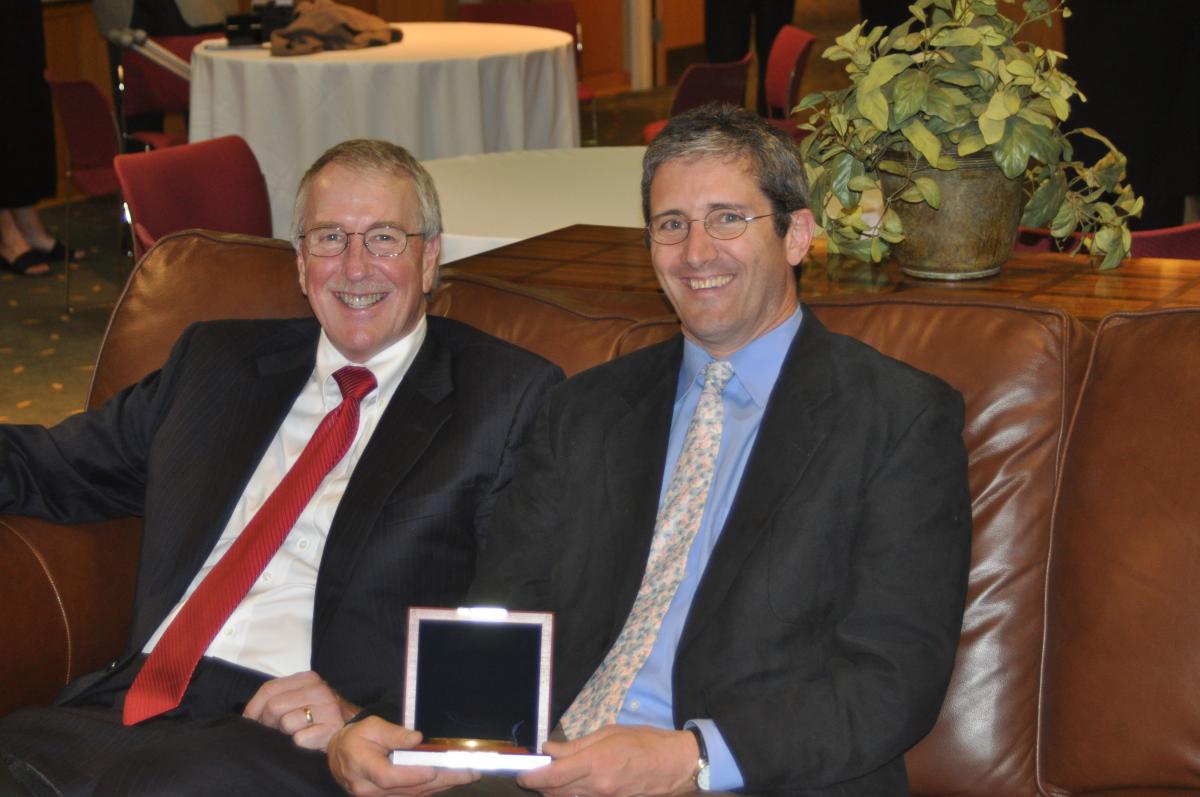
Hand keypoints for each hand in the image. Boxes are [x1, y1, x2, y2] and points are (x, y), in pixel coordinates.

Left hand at [243, 670, 359, 750]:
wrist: (354, 729)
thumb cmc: (321, 715)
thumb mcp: (303, 697)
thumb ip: (279, 698)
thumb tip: (248, 715)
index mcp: (308, 678)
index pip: (269, 688)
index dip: (253, 707)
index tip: (249, 720)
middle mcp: (319, 690)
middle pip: (273, 707)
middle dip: (269, 723)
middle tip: (278, 730)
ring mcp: (327, 708)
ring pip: (286, 723)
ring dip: (287, 734)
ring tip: (299, 732)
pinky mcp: (332, 728)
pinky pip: (299, 739)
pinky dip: (300, 743)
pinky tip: (310, 740)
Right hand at [328, 716, 480, 796]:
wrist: (341, 754)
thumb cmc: (357, 737)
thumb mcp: (372, 726)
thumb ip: (394, 733)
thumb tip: (417, 739)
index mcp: (362, 766)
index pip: (389, 776)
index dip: (414, 774)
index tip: (436, 769)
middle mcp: (369, 789)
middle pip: (409, 788)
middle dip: (442, 780)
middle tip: (469, 773)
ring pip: (414, 795)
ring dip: (442, 786)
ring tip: (467, 775)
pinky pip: (412, 796)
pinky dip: (433, 789)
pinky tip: (450, 781)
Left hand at [517, 725, 698, 796]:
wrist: (674, 764)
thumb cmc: (643, 742)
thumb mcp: (608, 733)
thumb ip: (576, 745)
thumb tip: (549, 749)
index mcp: (595, 764)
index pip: (553, 777)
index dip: (532, 777)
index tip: (521, 773)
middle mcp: (597, 787)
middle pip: (556, 792)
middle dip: (539, 785)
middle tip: (532, 773)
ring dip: (554, 791)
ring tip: (549, 779)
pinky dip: (572, 795)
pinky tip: (571, 786)